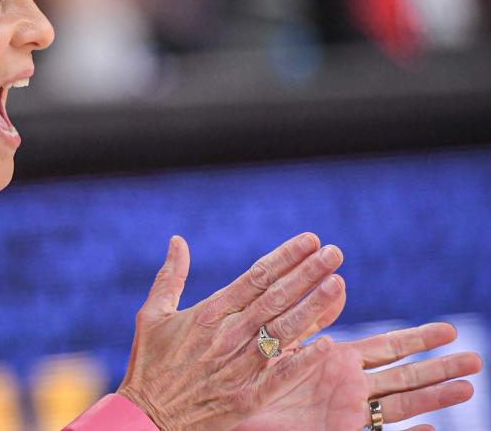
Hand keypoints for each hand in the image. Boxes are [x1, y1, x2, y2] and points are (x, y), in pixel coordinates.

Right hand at [117, 233, 347, 429]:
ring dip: (313, 307)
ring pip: (283, 331)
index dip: (285, 257)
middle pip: (276, 298)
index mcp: (208, 313)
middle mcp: (227, 335)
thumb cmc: (149, 364)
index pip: (255, 277)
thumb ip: (171, 276)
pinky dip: (304, 361)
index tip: (310, 240)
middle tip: (335, 252)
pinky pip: (281, 376)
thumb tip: (178, 240)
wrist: (145, 417)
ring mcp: (239, 366)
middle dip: (308, 273)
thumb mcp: (153, 314)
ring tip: (338, 284)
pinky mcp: (246, 397)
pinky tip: (328, 344)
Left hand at [234, 323, 481, 430]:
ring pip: (400, 404)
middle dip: (439, 368)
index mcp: (336, 362)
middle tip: (475, 359)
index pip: (386, 347)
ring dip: (434, 397)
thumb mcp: (280, 343)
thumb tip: (335, 282)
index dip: (417, 340)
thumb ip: (308, 317)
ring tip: (468, 387)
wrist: (231, 414)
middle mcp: (349, 387)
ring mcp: (347, 413)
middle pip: (404, 375)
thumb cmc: (252, 380)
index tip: (449, 330)